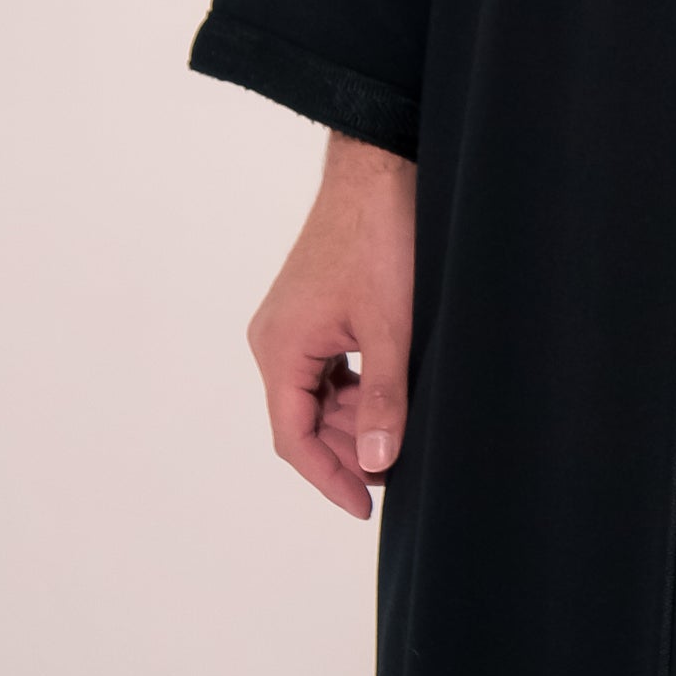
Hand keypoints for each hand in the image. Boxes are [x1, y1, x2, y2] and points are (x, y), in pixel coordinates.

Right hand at [244, 130, 416, 519]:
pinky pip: (328, 367)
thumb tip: (377, 463)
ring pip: (319, 394)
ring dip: (355, 418)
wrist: (381, 167)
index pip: (294, 439)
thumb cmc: (381, 237)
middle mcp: (275, 338)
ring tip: (401, 433)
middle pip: (305, 420)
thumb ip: (385, 399)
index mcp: (279, 347)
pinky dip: (357, 387)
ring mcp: (293, 322)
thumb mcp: (391, 326)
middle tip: (397, 471)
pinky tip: (392, 394)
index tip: (366, 508)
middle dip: (347, 449)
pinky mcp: (315, 308)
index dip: (330, 478)